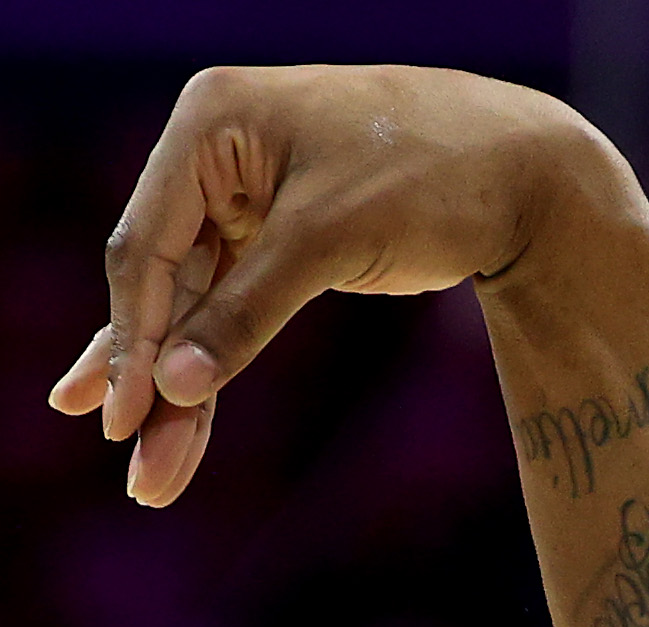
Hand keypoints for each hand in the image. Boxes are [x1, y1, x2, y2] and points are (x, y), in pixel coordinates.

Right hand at [46, 65, 599, 506]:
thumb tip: (173, 386)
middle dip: (152, 385)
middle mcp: (214, 154)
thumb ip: (245, 312)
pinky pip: (230, 311)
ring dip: (177, 394)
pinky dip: (213, 367)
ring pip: (194, 309)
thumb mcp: (330, 240)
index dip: (132, 341)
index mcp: (211, 122)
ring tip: (151, 483)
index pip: (148, 246)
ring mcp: (243, 197)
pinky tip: (175, 417)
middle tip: (140, 478)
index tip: (125, 422)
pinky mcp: (277, 239)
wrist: (524, 170)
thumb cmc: (431, 175)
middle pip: (163, 286)